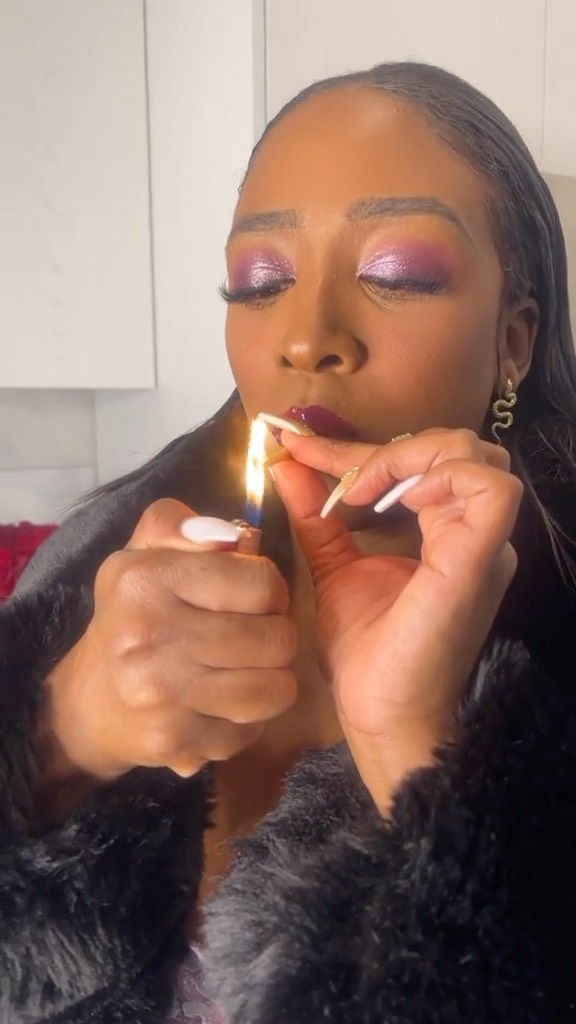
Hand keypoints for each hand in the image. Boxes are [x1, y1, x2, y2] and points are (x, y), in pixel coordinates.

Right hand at [44, 500, 296, 780]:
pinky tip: (224, 703)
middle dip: (277, 636)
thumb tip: (234, 536)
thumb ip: (183, 526)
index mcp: (146, 578)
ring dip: (272, 680)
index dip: (272, 590)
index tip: (256, 598)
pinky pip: (250, 729)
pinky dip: (247, 718)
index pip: (262, 582)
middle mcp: (150, 635)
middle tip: (256, 636)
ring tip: (249, 669)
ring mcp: (161, 693)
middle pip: (276, 638)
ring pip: (273, 689)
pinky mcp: (175, 741)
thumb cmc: (132, 615)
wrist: (89, 702)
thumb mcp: (144, 553)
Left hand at [273, 429, 521, 813]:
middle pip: (454, 447)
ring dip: (408, 455)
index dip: (358, 446)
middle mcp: (474, 533)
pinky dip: (437, 476)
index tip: (297, 444)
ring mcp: (482, 545)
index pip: (421, 461)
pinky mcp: (477, 560)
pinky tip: (383, 501)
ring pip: (474, 456)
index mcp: (449, 534)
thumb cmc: (366, 654)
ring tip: (357, 489)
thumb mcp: (335, 570)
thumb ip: (318, 518)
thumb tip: (287, 464)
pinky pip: (487, 489)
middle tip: (327, 467)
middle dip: (384, 446)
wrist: (380, 713)